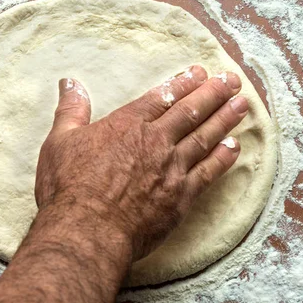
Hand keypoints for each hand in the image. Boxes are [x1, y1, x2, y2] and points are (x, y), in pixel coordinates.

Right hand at [35, 66, 248, 259]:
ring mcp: (171, 169)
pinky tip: (234, 148)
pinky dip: (223, 159)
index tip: (199, 72)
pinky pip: (208, 173)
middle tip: (231, 80)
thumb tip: (69, 82)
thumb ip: (71, 110)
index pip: (162, 96)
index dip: (182, 82)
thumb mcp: (59, 141)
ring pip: (204, 138)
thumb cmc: (68, 187)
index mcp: (127, 124)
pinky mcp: (180, 197)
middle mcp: (155, 141)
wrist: (88, 230)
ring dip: (225, 119)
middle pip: (190, 112)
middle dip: (213, 93)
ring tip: (242, 105)